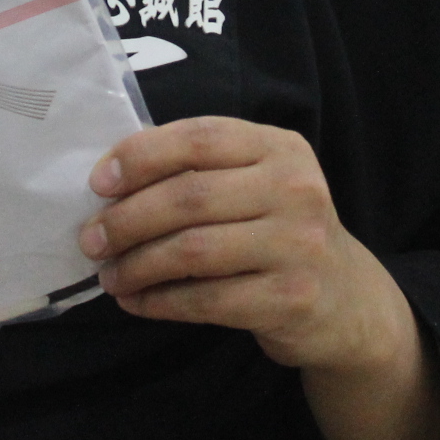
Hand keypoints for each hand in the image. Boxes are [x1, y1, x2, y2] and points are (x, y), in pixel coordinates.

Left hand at [78, 116, 406, 372]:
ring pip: (192, 250)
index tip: (99, 182)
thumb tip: (111, 182)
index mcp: (280, 147)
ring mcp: (298, 245)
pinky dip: (159, 301)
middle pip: (189, 196)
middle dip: (127, 219)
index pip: (199, 138)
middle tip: (91, 240)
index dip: (141, 156)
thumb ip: (202, 170)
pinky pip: (206, 299)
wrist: (347, 302)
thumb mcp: (258, 184)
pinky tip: (137, 302)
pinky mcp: (291, 299)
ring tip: (109, 275)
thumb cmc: (280, 232)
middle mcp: (295, 189)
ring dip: (137, 264)